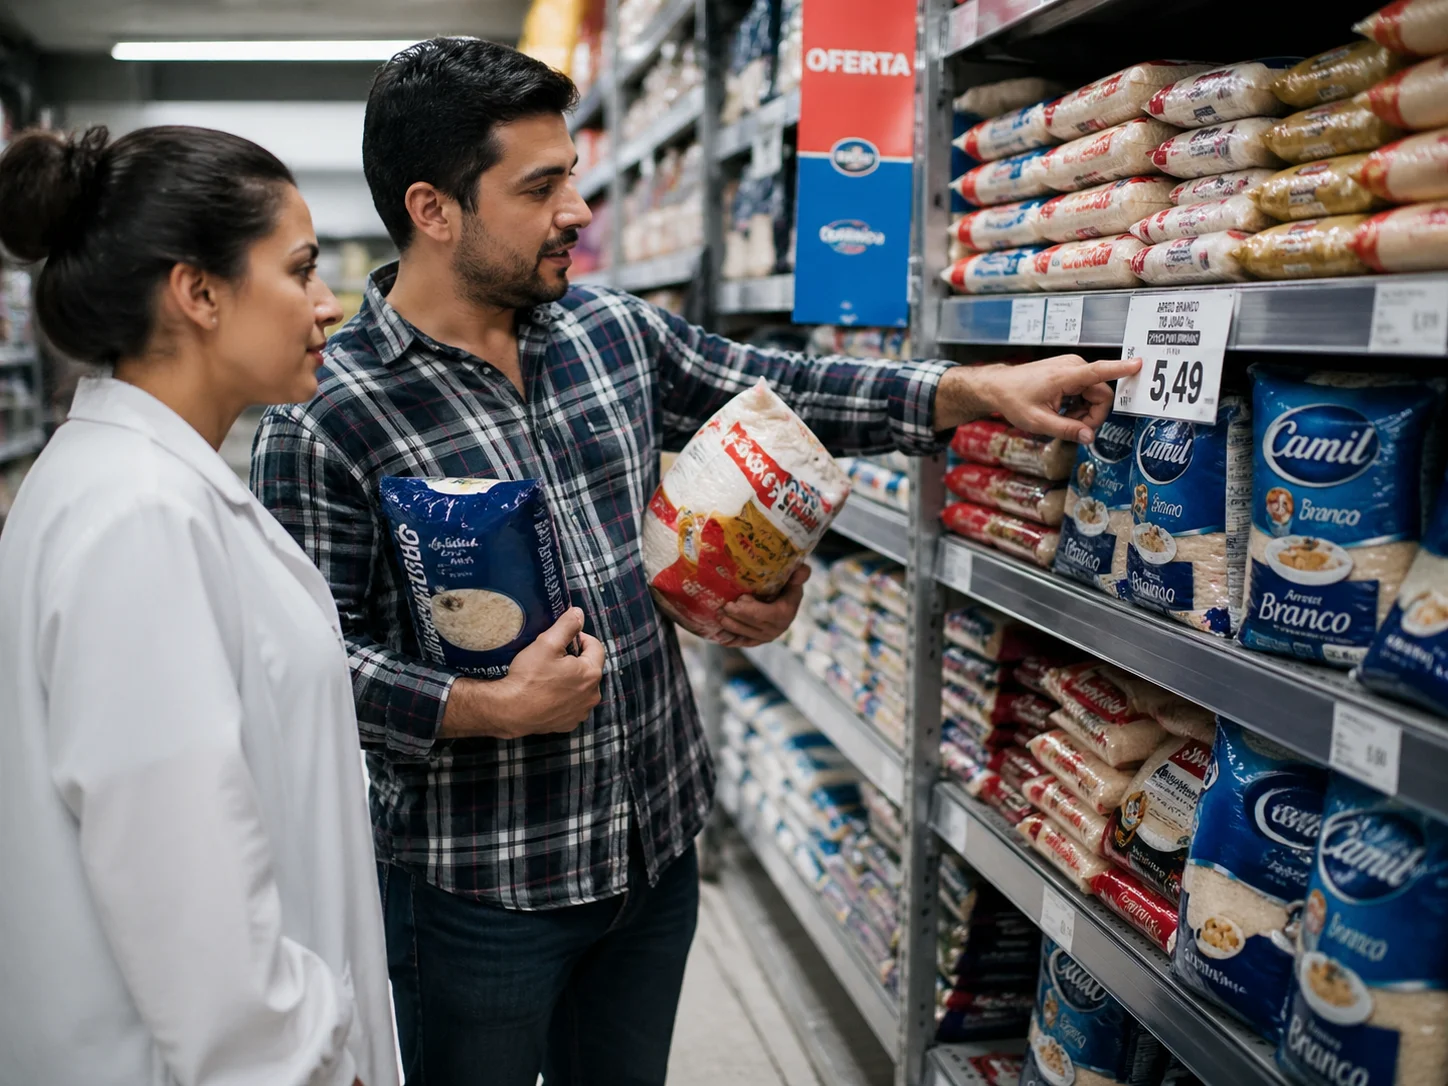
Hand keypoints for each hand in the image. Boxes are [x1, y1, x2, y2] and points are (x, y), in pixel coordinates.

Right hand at [440, 608, 603, 738]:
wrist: (509, 710)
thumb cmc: (528, 677)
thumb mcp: (546, 643)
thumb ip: (567, 626)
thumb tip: (578, 613)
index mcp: (591, 674)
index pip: (596, 647)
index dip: (581, 638)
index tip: (564, 639)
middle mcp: (592, 695)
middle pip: (589, 669)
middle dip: (575, 660)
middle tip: (553, 657)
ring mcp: (581, 712)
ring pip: (581, 688)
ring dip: (571, 680)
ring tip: (549, 676)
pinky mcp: (568, 724)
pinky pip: (572, 705)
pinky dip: (564, 698)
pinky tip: (547, 694)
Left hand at [718, 566, 810, 647]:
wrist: (787, 600)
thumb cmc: (788, 584)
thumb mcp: (795, 576)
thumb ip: (800, 573)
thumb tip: (798, 574)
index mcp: (786, 613)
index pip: (764, 615)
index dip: (749, 609)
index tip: (740, 598)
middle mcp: (778, 628)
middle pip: (753, 625)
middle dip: (737, 616)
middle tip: (723, 606)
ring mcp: (768, 636)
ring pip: (747, 634)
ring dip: (732, 627)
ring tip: (720, 617)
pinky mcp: (760, 640)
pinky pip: (745, 642)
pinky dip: (733, 640)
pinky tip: (720, 636)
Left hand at [936, 355, 1142, 442]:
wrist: (998, 386)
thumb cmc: (1015, 401)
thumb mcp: (1038, 422)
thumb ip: (1066, 430)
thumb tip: (1090, 438)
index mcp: (1065, 376)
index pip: (1099, 371)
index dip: (1121, 369)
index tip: (1140, 364)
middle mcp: (1072, 366)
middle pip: (1102, 394)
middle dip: (1093, 415)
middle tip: (1074, 430)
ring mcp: (1072, 367)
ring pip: (1095, 394)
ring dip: (1085, 411)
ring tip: (1063, 419)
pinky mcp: (1070, 371)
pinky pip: (1087, 390)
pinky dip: (1080, 405)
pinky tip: (1063, 411)